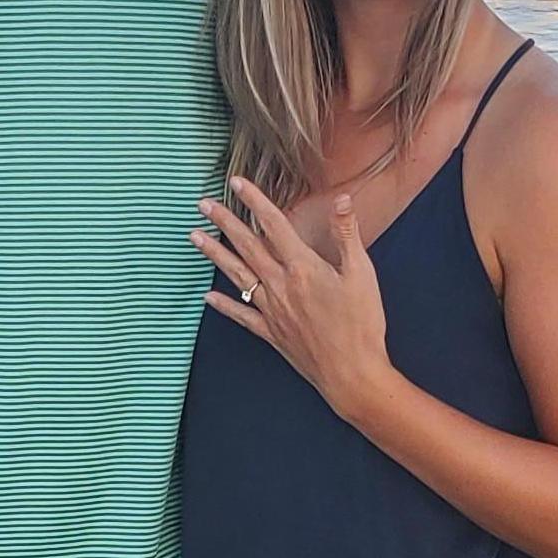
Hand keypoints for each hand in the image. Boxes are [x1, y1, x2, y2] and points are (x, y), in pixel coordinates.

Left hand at [194, 178, 395, 422]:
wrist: (352, 374)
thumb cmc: (362, 324)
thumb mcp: (362, 274)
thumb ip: (347, 234)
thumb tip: (341, 199)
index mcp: (303, 268)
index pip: (274, 225)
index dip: (255, 200)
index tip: (237, 182)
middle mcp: (281, 286)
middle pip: (247, 247)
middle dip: (224, 222)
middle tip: (203, 204)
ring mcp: (273, 310)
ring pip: (238, 275)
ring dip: (215, 255)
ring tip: (194, 237)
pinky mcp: (272, 333)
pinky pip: (242, 315)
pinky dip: (224, 305)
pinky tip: (207, 297)